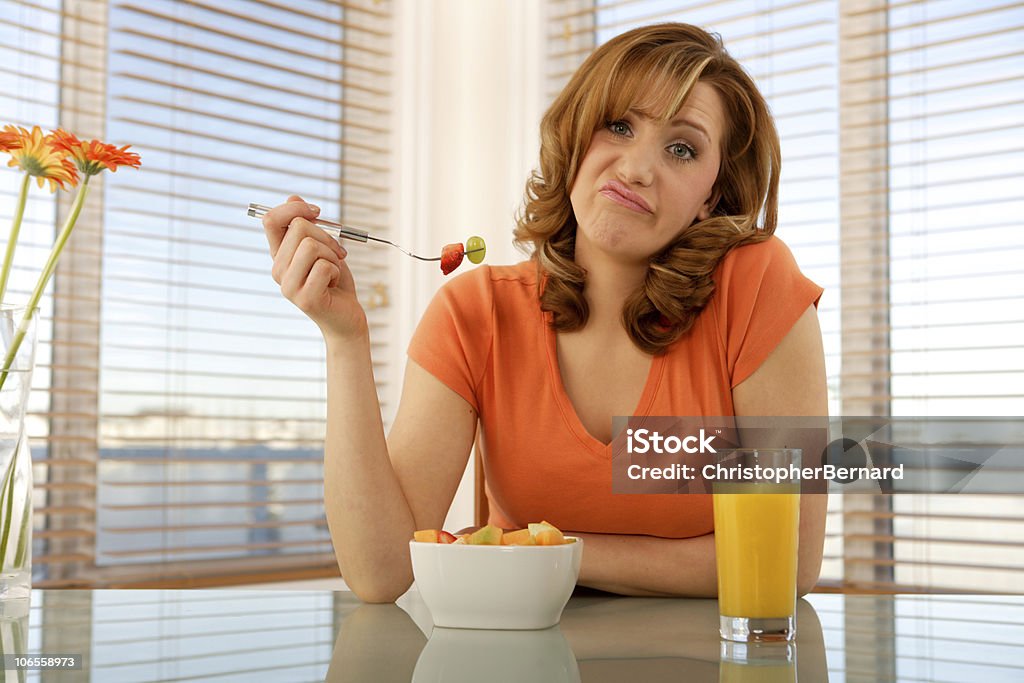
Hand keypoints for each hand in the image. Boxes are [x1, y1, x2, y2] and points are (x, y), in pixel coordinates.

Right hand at [263, 195, 366, 340]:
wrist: (347, 317)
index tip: (317, 212)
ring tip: (333, 270)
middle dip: (327, 236)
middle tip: (337, 254)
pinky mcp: (304, 298)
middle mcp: (277, 270)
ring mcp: (288, 286)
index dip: (294, 208)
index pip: (270, 220)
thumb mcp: (323, 248)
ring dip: (332, 255)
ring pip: (312, 245)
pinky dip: (337, 271)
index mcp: (279, 256)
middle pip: (299, 227)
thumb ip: (308, 225)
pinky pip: (324, 266)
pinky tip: (333, 285)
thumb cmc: (335, 282)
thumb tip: (292, 197)